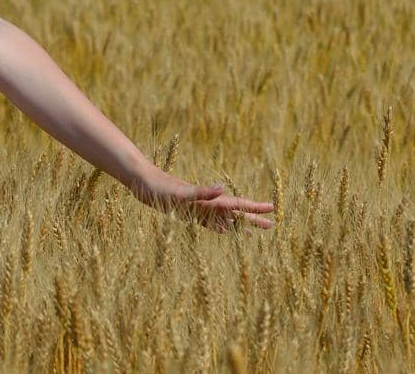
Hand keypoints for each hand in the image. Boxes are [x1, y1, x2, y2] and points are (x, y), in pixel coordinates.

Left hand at [128, 168, 276, 231]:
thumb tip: (222, 188)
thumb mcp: (180, 193)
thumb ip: (201, 192)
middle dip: (253, 218)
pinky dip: (221, 227)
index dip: (254, 207)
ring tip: (253, 231)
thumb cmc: (159, 188)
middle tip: (271, 224)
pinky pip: (210, 223)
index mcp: (208, 200)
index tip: (272, 208)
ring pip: (225, 219)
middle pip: (235, 212)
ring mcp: (198, 209)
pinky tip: (225, 231)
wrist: (142, 182)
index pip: (237, 204)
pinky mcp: (188, 213)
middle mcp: (206, 204)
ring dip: (239, 224)